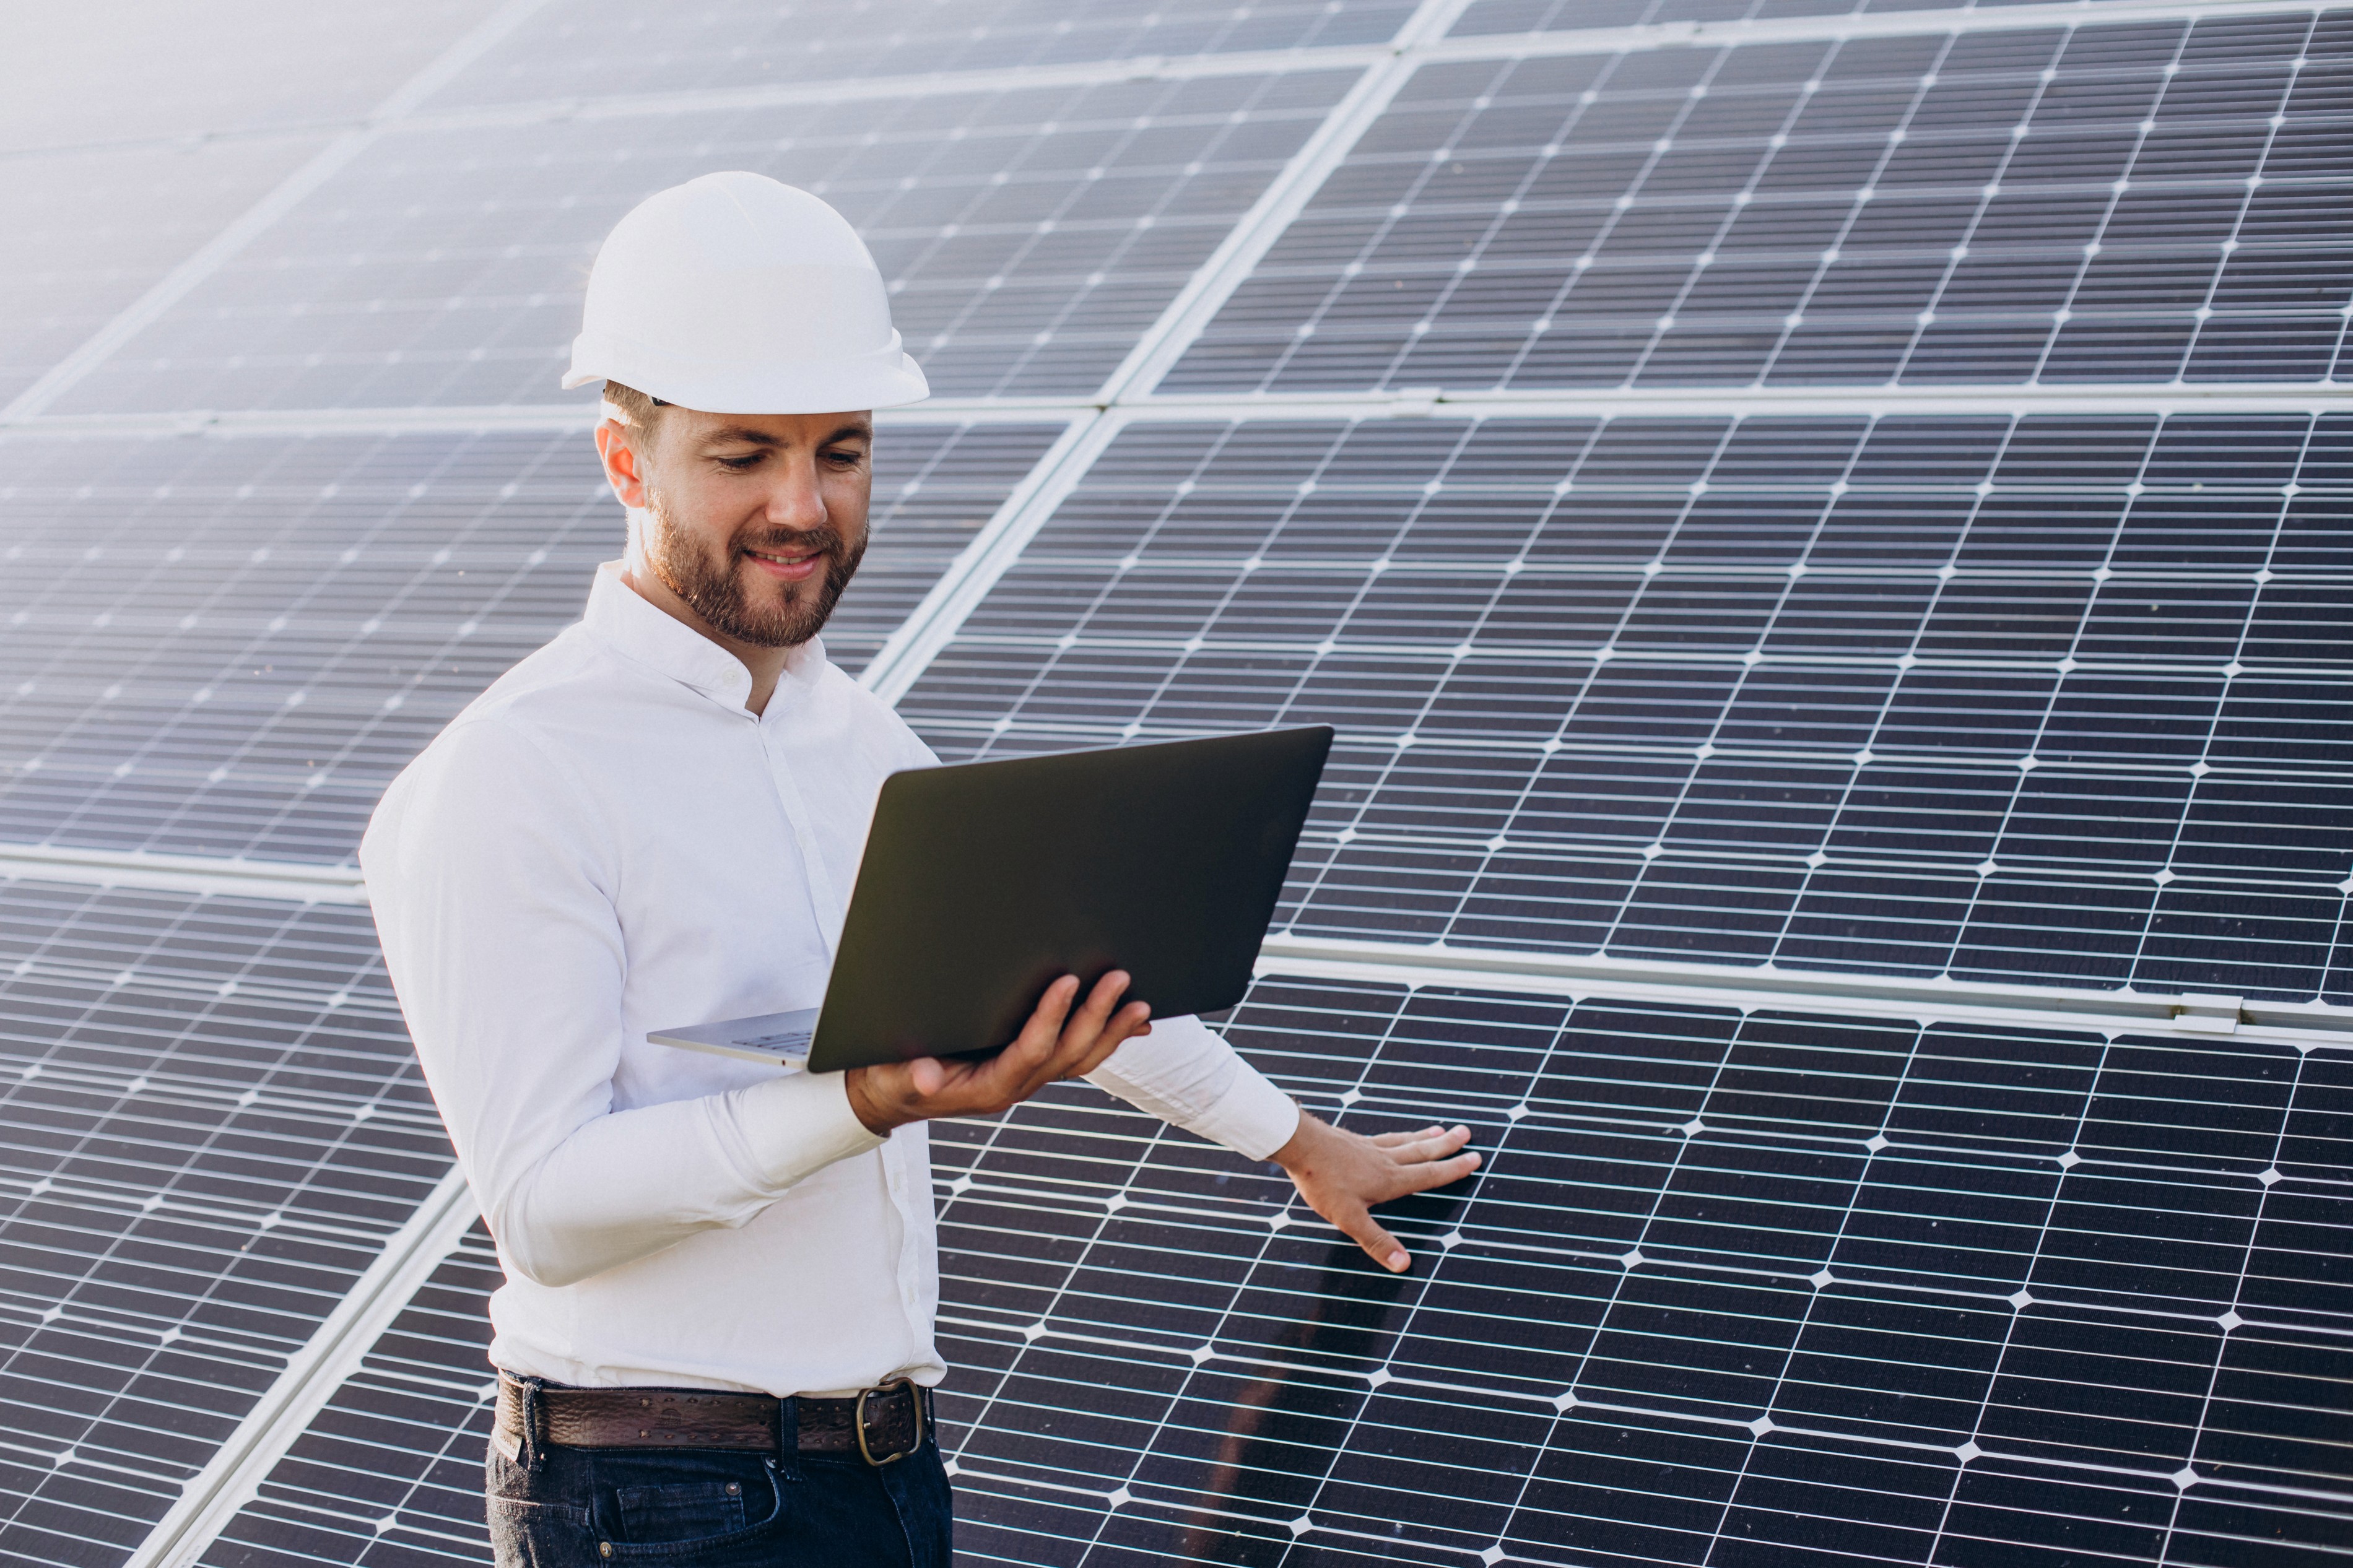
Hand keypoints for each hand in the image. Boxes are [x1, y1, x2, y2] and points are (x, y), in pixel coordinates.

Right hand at [843, 971, 1151, 1134]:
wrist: (891, 1097)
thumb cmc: (893, 1079)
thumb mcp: (895, 1075)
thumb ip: (913, 1075)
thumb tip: (927, 1077)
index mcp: (988, 1087)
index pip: (1030, 1050)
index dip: (1051, 1018)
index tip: (1067, 981)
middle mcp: (1016, 1086)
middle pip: (1068, 1054)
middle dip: (1096, 1017)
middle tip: (1119, 980)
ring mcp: (1027, 1080)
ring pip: (1079, 1059)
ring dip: (1111, 1031)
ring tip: (1139, 1006)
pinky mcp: (1029, 1070)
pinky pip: (1074, 1058)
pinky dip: (1104, 1040)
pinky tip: (1131, 1024)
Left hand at [1272, 1113, 1479, 1272]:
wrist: (1298, 1144)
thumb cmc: (1322, 1181)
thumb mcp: (1349, 1218)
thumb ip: (1376, 1240)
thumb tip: (1404, 1265)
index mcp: (1389, 1180)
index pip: (1428, 1175)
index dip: (1452, 1169)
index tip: (1474, 1158)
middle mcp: (1384, 1161)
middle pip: (1421, 1152)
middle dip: (1446, 1146)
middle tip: (1467, 1133)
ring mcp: (1369, 1148)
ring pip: (1405, 1142)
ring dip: (1425, 1137)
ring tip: (1441, 1130)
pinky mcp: (1353, 1141)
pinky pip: (1385, 1138)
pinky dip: (1399, 1136)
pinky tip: (1396, 1136)